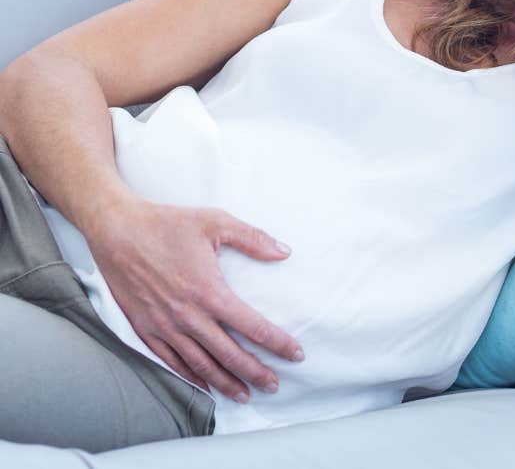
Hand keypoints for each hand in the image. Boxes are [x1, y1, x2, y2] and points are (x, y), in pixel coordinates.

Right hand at [85, 196, 303, 402]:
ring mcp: (165, 326)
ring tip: (246, 394)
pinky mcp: (146, 329)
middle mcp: (189, 316)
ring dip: (226, 382)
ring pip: (201, 365)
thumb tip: (284, 251)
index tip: (295, 354)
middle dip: (255, 372)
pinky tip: (205, 385)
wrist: (117, 231)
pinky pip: (172, 362)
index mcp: (209, 291)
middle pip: (229, 355)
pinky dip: (191, 377)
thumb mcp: (215, 222)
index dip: (277, 343)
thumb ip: (253, 238)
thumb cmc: (168, 223)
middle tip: (274, 385)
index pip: (252, 326)